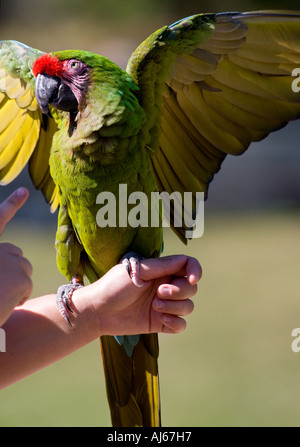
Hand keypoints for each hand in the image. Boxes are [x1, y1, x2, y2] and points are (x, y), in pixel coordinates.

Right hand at [0, 188, 32, 325]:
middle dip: (11, 268)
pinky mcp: (22, 276)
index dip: (11, 205)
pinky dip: (18, 298)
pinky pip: (27, 287)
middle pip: (15, 253)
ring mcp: (10, 260)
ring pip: (25, 269)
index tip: (24, 191)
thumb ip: (0, 262)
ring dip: (15, 283)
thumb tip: (10, 272)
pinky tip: (3, 303)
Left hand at [74, 255, 200, 335]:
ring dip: (175, 307)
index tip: (192, 279)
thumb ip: (162, 266)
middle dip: (179, 291)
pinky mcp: (160, 323)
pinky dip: (176, 323)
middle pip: (191, 288)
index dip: (196, 271)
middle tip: (159, 293)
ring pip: (188, 307)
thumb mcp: (138, 271)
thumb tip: (184, 260)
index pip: (189, 266)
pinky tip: (162, 320)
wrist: (98, 311)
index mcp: (161, 271)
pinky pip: (181, 325)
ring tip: (154, 307)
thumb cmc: (114, 286)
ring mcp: (164, 306)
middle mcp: (165, 287)